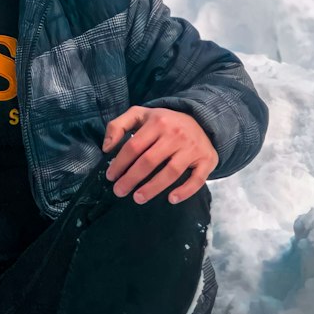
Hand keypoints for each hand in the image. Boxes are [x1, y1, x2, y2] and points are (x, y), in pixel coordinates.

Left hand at [102, 106, 217, 204]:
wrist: (201, 119)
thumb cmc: (164, 122)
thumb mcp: (140, 115)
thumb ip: (118, 125)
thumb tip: (107, 148)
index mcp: (158, 121)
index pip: (134, 146)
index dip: (120, 163)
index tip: (111, 176)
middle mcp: (176, 134)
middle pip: (149, 161)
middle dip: (131, 179)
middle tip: (119, 192)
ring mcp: (192, 147)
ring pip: (171, 172)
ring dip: (153, 188)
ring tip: (138, 198)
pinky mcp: (207, 159)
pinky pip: (197, 179)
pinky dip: (185, 191)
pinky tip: (171, 199)